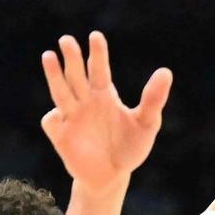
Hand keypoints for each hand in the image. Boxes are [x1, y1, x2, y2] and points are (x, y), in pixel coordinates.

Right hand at [40, 32, 171, 191]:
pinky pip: (52, 121)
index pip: (99, 69)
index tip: (95, 36)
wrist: (111, 178)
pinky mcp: (60, 135)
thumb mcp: (146, 124)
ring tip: (49, 55)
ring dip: (54, 75)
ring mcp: (71, 117)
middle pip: (77, 75)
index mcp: (104, 95)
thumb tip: (166, 71)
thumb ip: (153, 99)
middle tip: (67, 40)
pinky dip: (54, 117)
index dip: (97, 54)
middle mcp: (85, 102)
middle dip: (72, 58)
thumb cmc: (129, 149)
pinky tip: (60, 116)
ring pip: (61, 91)